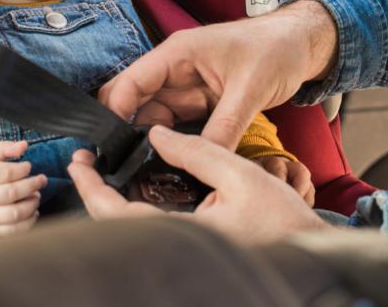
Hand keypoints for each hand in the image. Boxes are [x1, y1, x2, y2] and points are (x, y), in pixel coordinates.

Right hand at [0, 140, 47, 235]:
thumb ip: (3, 149)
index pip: (2, 173)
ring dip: (31, 204)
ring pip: (13, 214)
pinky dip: (28, 223)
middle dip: (32, 185)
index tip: (28, 166)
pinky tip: (33, 211)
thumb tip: (23, 145)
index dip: (20, 169)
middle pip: (10, 193)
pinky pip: (12, 231)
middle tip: (41, 180)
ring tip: (36, 195)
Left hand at [67, 126, 331, 242]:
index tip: (79, 163)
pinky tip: (137, 189)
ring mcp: (184, 252)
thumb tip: (158, 134)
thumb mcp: (241, 174)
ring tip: (106, 171)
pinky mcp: (192, 251)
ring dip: (113, 202)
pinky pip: (152, 232)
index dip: (92, 188)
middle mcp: (178, 249)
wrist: (309, 250)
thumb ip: (197, 151)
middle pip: (117, 227)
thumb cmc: (282, 219)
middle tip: (86, 164)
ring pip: (133, 230)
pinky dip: (136, 210)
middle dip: (95, 194)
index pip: (118, 215)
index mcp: (185, 235)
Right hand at [98, 0, 337, 148]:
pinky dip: (175, 144)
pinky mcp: (202, 102)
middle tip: (125, 168)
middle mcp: (176, 70)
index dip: (115, 114)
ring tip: (148, 173)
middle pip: (136, 103)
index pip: (131, 83)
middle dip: (127, 133)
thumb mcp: (250, 89)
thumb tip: (202, 161)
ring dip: (152, 143)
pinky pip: (179, 126)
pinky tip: (174, 164)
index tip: (110, 149)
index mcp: (178, 54)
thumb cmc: (276, 49)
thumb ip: (225, 127)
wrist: (303, 44)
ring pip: (156, 119)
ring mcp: (188, 87)